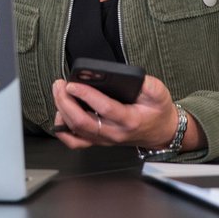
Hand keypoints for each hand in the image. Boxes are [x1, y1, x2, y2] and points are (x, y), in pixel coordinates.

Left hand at [50, 73, 182, 150]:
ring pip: (76, 130)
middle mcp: (115, 133)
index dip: (86, 95)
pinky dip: (63, 130)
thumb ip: (148, 84)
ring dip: (62, 110)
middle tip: (60, 84)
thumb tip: (130, 76)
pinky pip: (75, 142)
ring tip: (58, 92)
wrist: (160, 131)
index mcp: (130, 120)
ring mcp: (105, 139)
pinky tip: (60, 114)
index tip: (72, 83)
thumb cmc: (157, 111)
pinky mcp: (99, 140)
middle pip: (83, 122)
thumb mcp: (159, 93)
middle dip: (66, 102)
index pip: (104, 108)